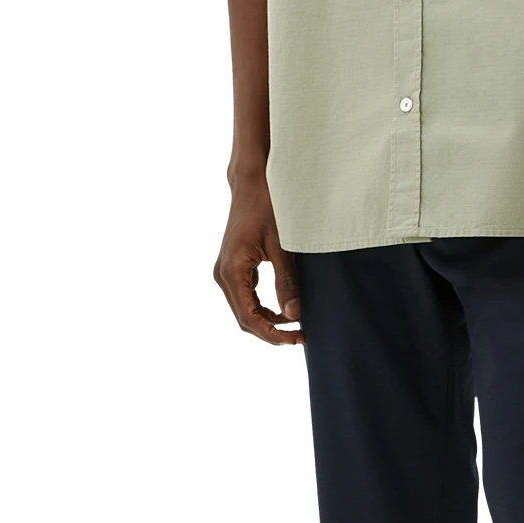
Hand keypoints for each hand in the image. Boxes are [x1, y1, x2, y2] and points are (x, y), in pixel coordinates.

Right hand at [214, 175, 302, 344]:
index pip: (249, 317)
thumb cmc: (267, 207)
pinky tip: (284, 307)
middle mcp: (223, 274)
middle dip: (271, 331)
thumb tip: (293, 315)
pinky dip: (262, 307)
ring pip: (244, 308)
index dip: (272, 334)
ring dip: (267, 320)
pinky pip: (245, 296)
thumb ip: (286, 282)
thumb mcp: (281, 246)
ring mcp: (226, 270)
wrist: (252, 183)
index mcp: (232, 271)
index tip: (296, 339)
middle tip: (300, 336)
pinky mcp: (233, 266)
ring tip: (295, 325)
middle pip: (244, 317)